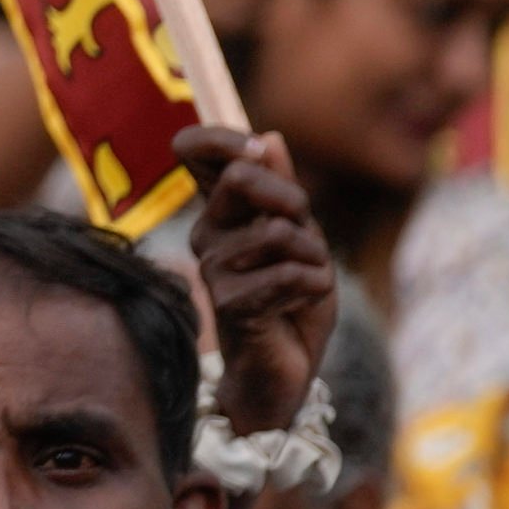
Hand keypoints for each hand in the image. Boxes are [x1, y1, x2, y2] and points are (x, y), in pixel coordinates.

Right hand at [178, 125, 333, 439]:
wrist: (285, 370)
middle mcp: (207, 234)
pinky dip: (314, 287)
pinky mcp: (229, 302)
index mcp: (220, 212)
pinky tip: (300, 304)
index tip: (256, 150)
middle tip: (306, 236)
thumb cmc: (292, 300)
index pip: (195, 152)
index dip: (221, 138)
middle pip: (244, 179)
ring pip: (278, 232)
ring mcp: (213, 268)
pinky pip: (290, 274)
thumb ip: (283, 192)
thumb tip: (269, 137)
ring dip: (313, 258)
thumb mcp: (300, 238)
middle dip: (293, 202)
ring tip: (306, 281)